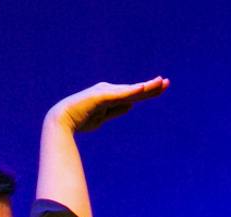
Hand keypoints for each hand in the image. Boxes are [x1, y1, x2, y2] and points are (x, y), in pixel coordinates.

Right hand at [48, 75, 169, 133]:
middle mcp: (110, 91)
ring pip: (130, 90)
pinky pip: (119, 94)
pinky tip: (142, 87)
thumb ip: (117, 110)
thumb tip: (131, 105)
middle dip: (152, 86)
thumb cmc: (81, 119)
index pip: (134, 94)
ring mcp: (105, 92)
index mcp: (111, 96)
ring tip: (160, 83)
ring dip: (146, 87)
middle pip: (135, 90)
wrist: (63, 120)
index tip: (162, 89)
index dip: (149, 92)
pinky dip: (131, 91)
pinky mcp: (100, 96)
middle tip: (167, 82)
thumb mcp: (104, 116)